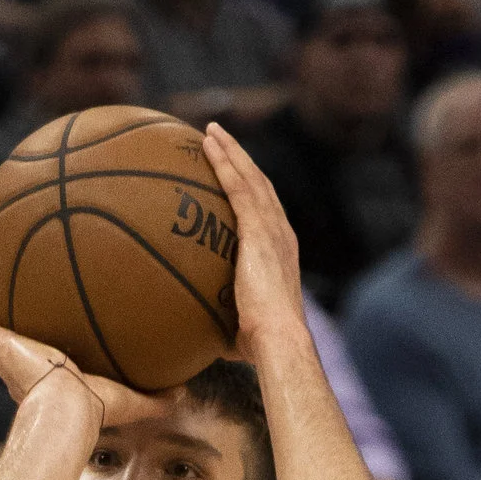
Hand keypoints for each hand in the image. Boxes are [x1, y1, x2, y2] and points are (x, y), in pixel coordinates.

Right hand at [0, 267, 170, 426]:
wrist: (66, 410)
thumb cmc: (94, 411)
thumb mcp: (131, 400)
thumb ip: (156, 396)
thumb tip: (185, 391)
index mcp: (47, 378)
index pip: (41, 359)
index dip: (41, 345)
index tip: (48, 330)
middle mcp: (23, 365)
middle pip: (9, 340)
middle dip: (7, 321)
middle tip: (9, 299)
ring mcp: (8, 353)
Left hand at [200, 126, 302, 362]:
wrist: (280, 340)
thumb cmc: (262, 348)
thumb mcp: (241, 332)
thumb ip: (224, 326)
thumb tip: (199, 343)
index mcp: (280, 253)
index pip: (265, 212)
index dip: (251, 190)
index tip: (235, 176)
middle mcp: (281, 233)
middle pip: (260, 184)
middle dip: (240, 160)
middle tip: (220, 140)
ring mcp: (272, 228)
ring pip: (249, 176)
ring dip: (230, 151)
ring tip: (210, 131)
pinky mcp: (259, 229)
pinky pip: (237, 185)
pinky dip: (224, 161)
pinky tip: (207, 144)